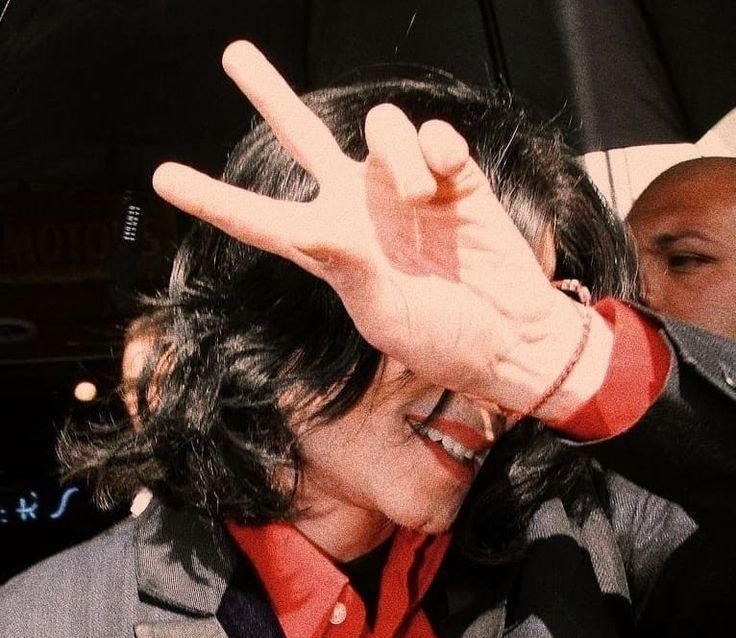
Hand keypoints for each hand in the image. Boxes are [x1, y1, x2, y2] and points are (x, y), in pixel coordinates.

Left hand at [153, 42, 611, 417]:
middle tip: (234, 55)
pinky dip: (439, 150)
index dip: (212, 198)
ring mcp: (402, 189)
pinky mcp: (451, 175)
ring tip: (426, 201)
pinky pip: (432, 133)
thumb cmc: (444, 339)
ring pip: (380, 126)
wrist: (512, 333)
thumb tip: (321, 228)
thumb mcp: (384, 316)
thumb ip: (346, 268)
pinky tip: (451, 180)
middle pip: (302, 139)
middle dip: (270, 95)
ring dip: (399, 158)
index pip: (260, 219)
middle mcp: (358, 210)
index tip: (164, 179)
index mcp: (330, 252)